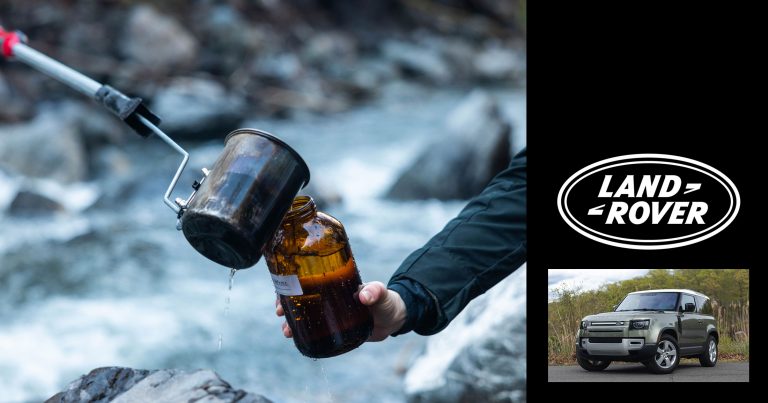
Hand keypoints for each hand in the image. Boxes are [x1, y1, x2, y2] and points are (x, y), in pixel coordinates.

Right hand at [275, 281, 406, 341]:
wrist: (393, 320)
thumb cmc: (386, 301)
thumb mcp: (382, 294)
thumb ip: (376, 292)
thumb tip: (364, 295)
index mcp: (334, 282)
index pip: (306, 278)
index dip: (290, 283)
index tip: (280, 291)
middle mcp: (328, 295)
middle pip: (299, 296)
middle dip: (284, 303)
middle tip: (279, 312)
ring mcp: (329, 312)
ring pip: (303, 314)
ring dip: (290, 321)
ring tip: (286, 331)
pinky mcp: (333, 328)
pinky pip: (312, 329)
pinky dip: (301, 332)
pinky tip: (295, 338)